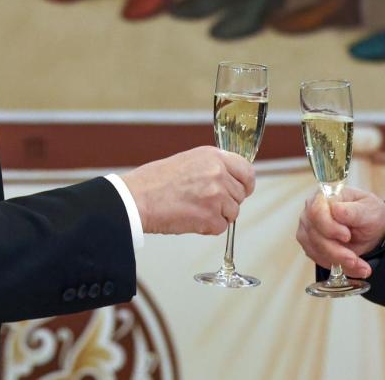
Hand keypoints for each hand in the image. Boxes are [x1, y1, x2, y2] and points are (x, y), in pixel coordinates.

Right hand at [121, 146, 254, 235]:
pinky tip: (191, 219)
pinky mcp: (210, 217)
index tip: (243, 189)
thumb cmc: (155, 181)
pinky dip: (208, 228)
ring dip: (217, 215)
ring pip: (232, 212)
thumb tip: (231, 180)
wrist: (137, 198)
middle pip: (241, 194)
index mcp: (213, 156)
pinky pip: (221, 227)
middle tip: (206, 203)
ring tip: (194, 210)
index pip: (247, 170)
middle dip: (228, 202)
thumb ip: (213, 167)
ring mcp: (216, 196)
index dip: (246, 183)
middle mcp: (218, 173)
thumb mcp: (189, 161)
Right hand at [296, 187, 384, 277]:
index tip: (347, 236)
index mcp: (325, 196)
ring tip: (361, 266)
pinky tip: (355, 267)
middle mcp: (311, 212)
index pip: (316, 211)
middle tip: (355, 259)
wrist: (371, 229)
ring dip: (340, 261)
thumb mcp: (369, 209)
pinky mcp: (311, 246)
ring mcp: (308, 230)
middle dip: (336, 251)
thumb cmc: (369, 213)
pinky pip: (320, 259)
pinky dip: (339, 266)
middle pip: (315, 235)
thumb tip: (336, 209)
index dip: (329, 227)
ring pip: (316, 250)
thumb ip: (353, 211)